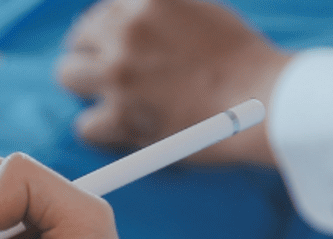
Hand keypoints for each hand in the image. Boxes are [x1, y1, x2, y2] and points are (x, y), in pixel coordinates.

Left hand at [56, 0, 290, 164]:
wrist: (263, 98)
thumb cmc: (244, 60)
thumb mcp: (201, 10)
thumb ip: (162, 14)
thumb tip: (137, 24)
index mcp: (146, 0)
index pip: (102, 9)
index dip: (107, 31)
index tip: (113, 45)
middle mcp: (126, 30)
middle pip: (79, 37)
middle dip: (91, 55)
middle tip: (108, 75)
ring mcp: (119, 72)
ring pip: (69, 75)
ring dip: (86, 89)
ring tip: (110, 101)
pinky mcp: (121, 115)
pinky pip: (85, 125)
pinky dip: (100, 131)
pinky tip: (120, 131)